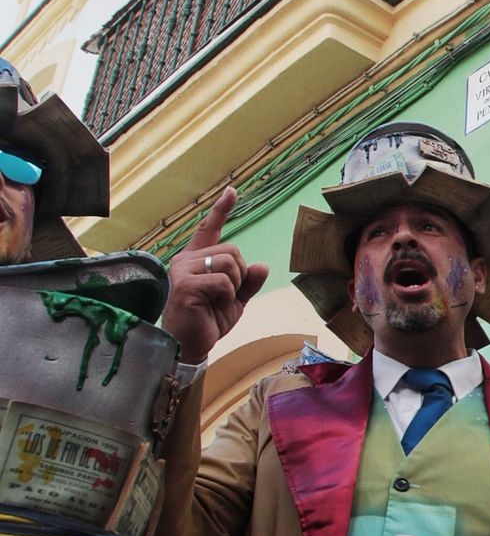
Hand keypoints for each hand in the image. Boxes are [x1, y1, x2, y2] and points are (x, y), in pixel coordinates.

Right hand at [160, 186, 268, 362]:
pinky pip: (223, 281)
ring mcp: (183, 271)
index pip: (208, 228)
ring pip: (229, 263)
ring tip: (219, 301)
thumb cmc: (208, 320)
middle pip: (232, 250)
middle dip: (240, 274)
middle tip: (226, 296)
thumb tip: (261, 266)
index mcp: (196, 259)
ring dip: (234, 286)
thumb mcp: (235, 299)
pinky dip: (228, 296)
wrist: (190, 345)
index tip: (232, 191)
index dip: (221, 209)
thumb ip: (247, 282)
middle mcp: (186, 260)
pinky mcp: (185, 284)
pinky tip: (213, 306)